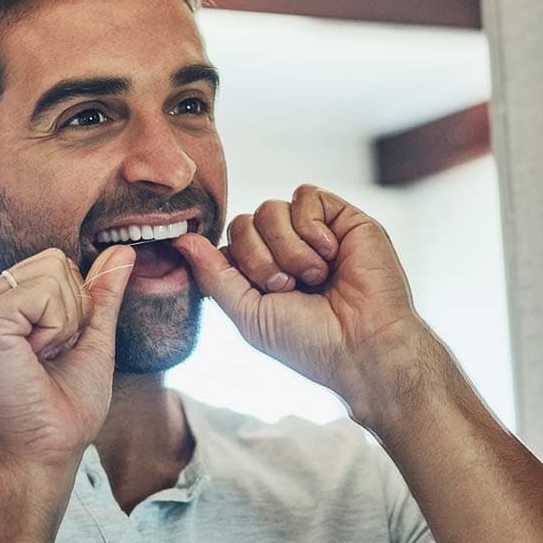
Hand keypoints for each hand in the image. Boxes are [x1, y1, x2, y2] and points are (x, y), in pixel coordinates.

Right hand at [0, 244, 136, 475]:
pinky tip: (33, 359)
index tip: (57, 351)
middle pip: (55, 261)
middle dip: (72, 310)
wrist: (45, 452)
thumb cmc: (64, 408)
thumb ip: (102, 294)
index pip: (55, 263)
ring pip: (52, 272)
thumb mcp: (91, 339)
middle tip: (49, 356)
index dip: (75, 306)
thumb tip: (122, 249)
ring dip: (64, 322)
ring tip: (40, 359)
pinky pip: (43, 293)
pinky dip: (55, 329)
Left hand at [171, 184, 440, 425]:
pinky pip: (305, 196)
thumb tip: (180, 239)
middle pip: (244, 222)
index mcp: (261, 272)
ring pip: (271, 208)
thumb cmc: (308, 341)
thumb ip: (213, 275)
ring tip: (315, 276)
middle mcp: (285, 249)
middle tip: (289, 287)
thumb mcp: (248, 313)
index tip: (264, 293)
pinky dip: (312, 229)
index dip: (237, 263)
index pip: (227, 242)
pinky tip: (332, 256)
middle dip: (260, 259)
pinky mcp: (342, 217)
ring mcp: (314, 231)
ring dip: (288, 249)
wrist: (362, 345)